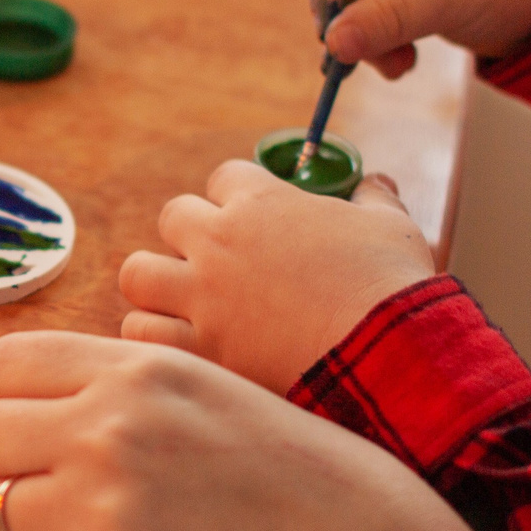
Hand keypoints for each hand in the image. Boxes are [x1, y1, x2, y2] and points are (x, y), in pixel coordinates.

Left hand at [0, 334, 530, 530]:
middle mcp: (108, 429)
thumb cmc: (300, 486)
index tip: (40, 432)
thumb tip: (23, 397)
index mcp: (139, 370)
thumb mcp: (217, 396)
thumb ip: (126, 387)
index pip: (0, 365)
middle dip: (9, 468)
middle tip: (71, 497)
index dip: (12, 404)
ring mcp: (101, 512)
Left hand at [119, 161, 434, 391]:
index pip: (223, 177)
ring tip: (185, 301)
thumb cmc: (391, 285)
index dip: (237, 196)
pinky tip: (180, 341)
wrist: (388, 354)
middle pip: (172, 216)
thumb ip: (374, 198)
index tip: (254, 219)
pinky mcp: (200, 348)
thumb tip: (375, 182)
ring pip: (138, 273)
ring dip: (158, 284)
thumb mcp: (392, 226)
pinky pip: (141, 331)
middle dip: (191, 235)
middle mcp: (220, 242)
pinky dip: (154, 335)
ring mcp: (203, 295)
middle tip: (218, 262)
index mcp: (261, 202)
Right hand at [305, 0, 530, 75]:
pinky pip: (373, 17)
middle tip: (359, 59)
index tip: (335, 29)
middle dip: (348, 19)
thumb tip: (332, 44)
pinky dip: (381, 43)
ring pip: (353, 2)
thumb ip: (387, 17)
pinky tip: (406, 62)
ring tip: (400, 65)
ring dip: (367, 39)